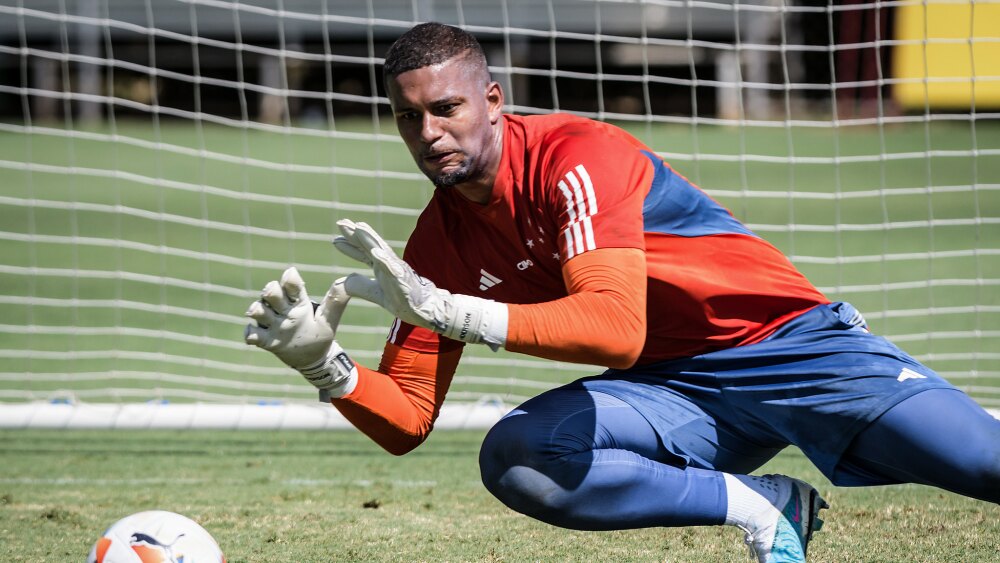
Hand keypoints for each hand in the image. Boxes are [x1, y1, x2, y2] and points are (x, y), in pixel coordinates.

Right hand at [244, 267, 357, 396]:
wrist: (313, 359)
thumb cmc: (320, 334)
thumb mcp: (329, 318)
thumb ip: (336, 300)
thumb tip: (351, 280)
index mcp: (299, 302)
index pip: (292, 285)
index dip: (290, 279)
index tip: (290, 273)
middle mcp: (284, 310)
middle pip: (272, 293)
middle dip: (270, 290)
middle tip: (271, 291)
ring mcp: (273, 324)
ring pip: (259, 310)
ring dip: (257, 309)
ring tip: (256, 310)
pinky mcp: (266, 340)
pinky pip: (253, 334)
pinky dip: (250, 333)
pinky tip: (252, 335)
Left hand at [333, 219, 507, 349]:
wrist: (427, 309)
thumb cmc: (404, 300)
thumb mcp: (377, 294)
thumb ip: (361, 286)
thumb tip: (342, 281)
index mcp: (381, 268)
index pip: (363, 254)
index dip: (350, 246)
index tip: (335, 239)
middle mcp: (389, 265)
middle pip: (371, 246)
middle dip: (357, 235)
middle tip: (342, 223)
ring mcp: (398, 270)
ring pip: (382, 251)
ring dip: (370, 239)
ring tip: (359, 228)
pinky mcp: (405, 280)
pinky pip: (394, 269)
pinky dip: (385, 260)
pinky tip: (376, 253)